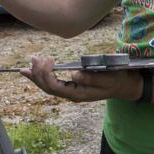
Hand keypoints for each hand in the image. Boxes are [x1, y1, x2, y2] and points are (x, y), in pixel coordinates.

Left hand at [20, 54, 142, 102]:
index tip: (48, 59)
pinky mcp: (71, 87)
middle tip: (33, 58)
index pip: (55, 87)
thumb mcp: (107, 78)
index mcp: (78, 94)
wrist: (124, 86)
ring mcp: (71, 92)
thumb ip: (90, 78)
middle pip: (47, 87)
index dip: (47, 74)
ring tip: (29, 63)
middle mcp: (72, 95)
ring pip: (47, 86)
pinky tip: (33, 71)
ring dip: (36, 75)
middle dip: (38, 74)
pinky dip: (41, 76)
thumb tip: (73, 75)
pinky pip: (52, 83)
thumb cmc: (117, 80)